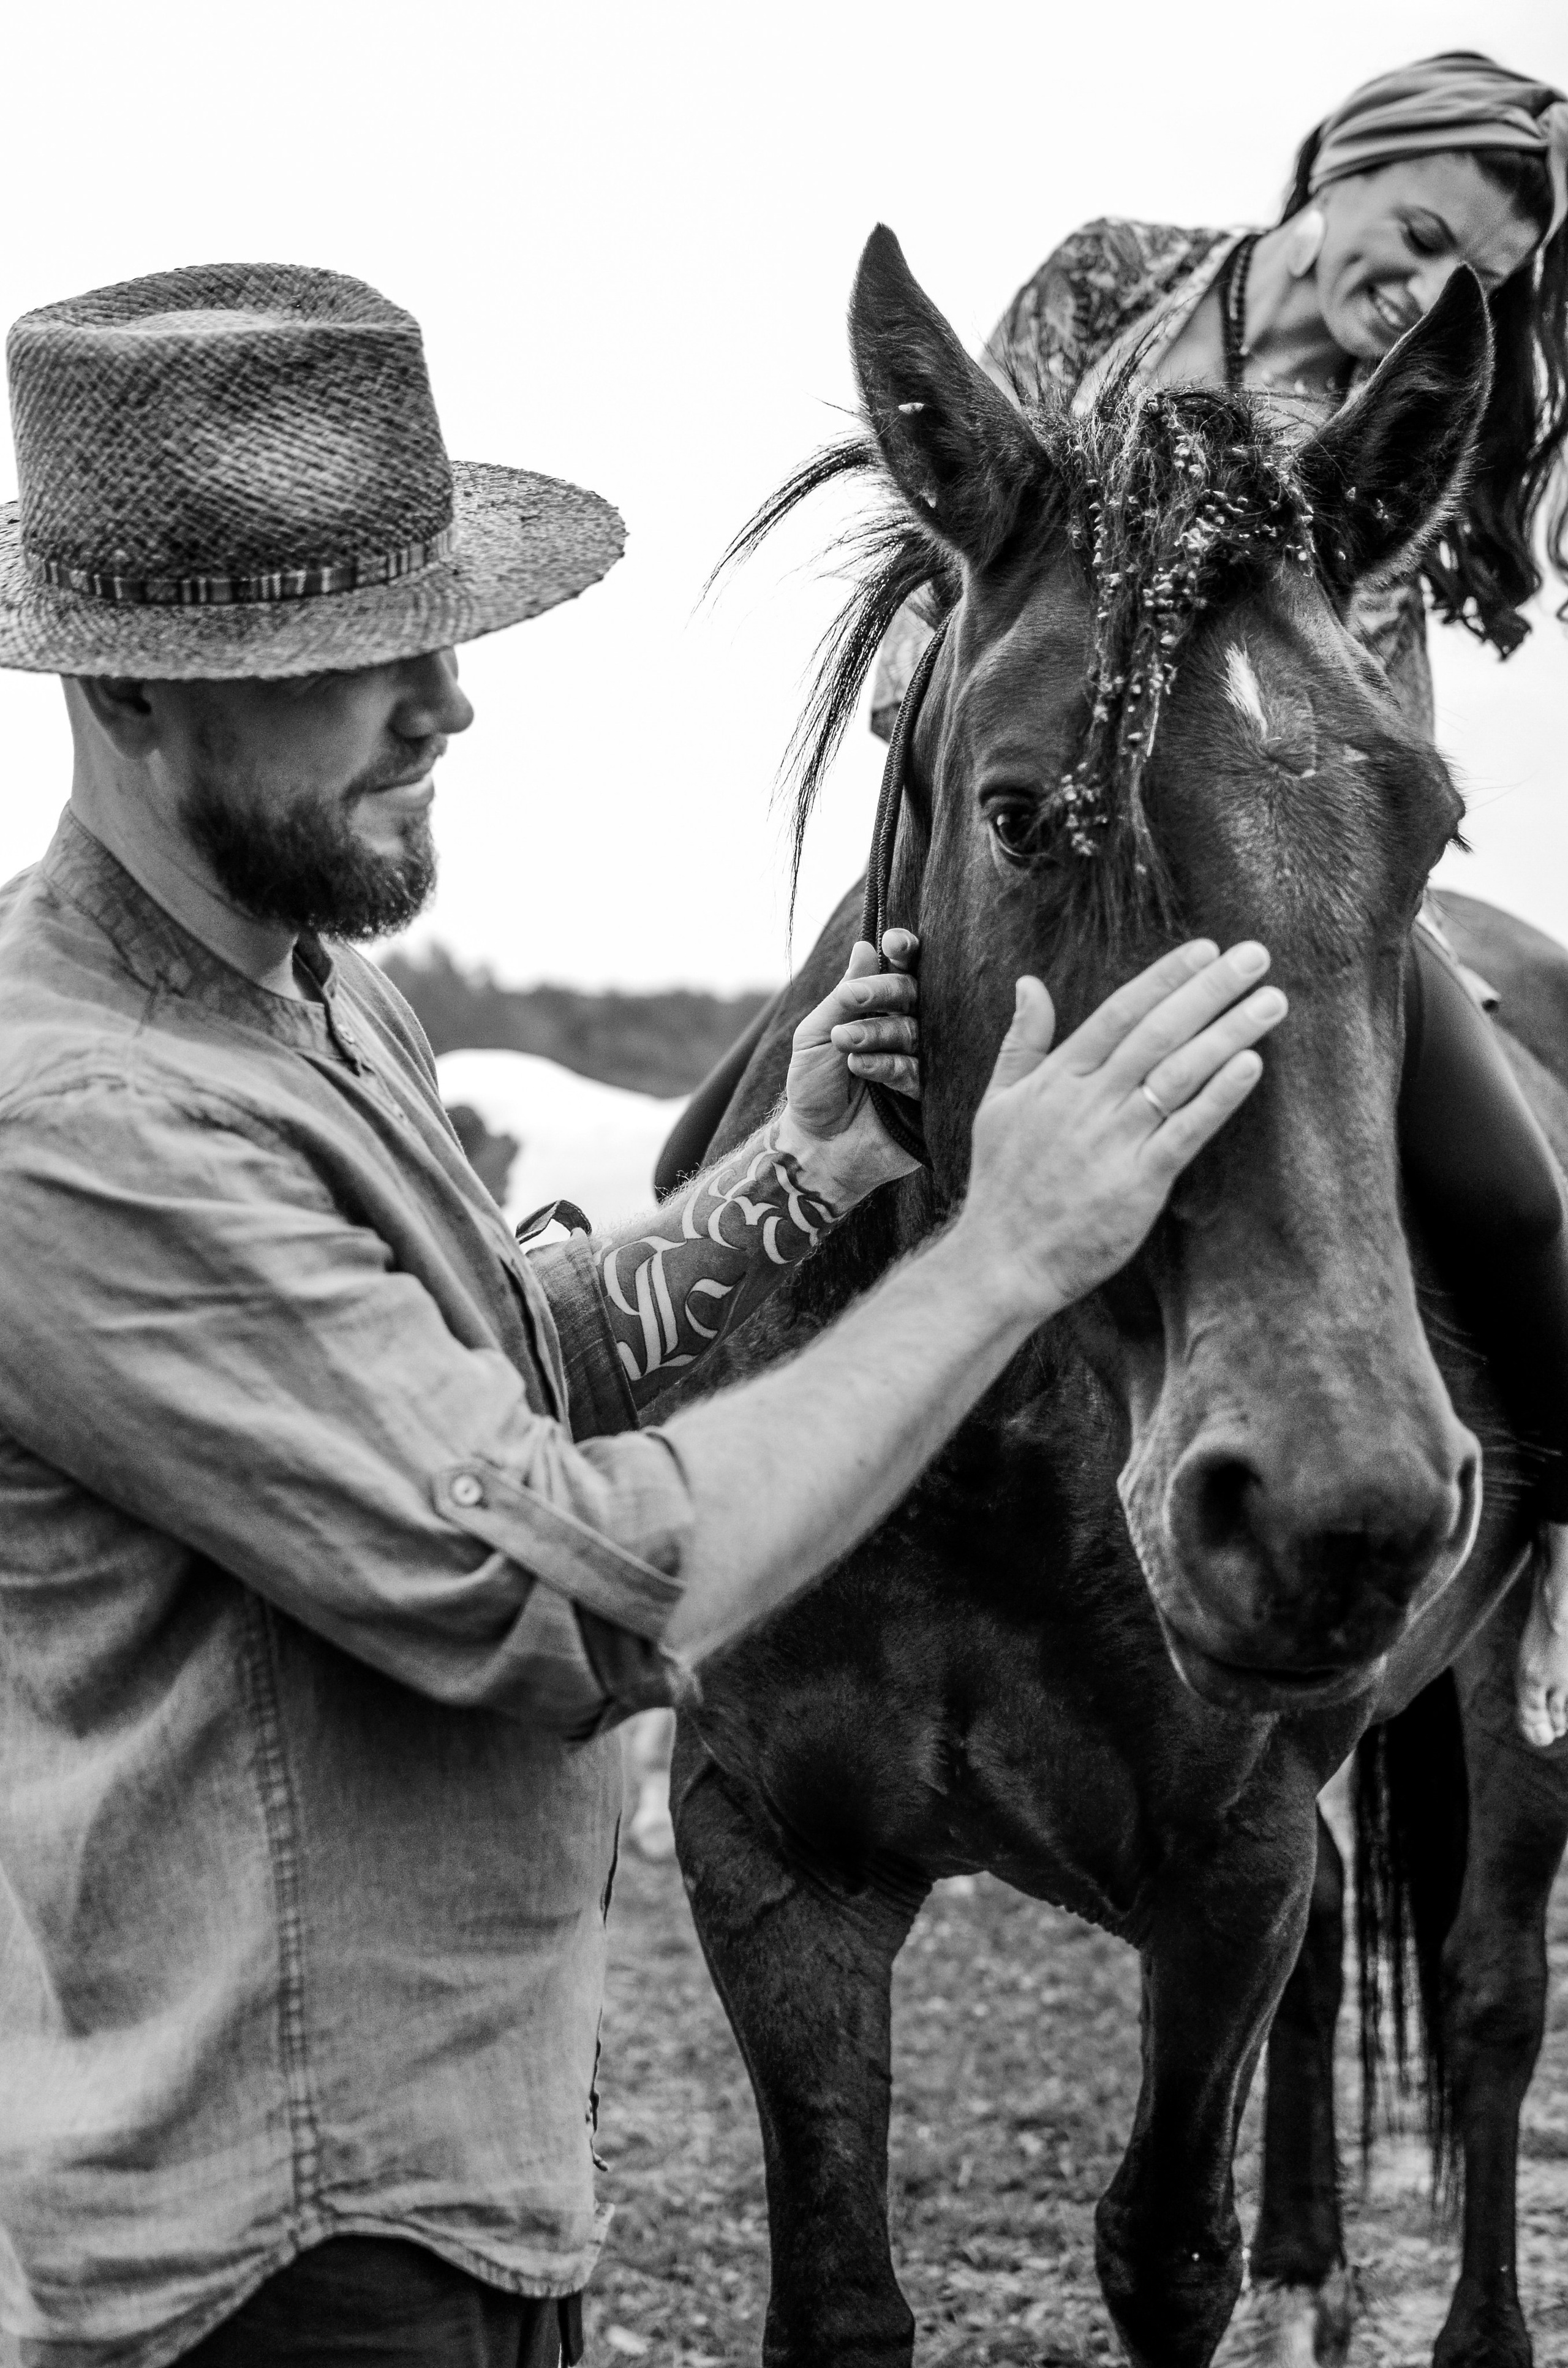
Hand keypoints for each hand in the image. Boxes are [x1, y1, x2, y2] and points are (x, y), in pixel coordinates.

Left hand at [777, 931, 921, 1199]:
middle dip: (885, 992)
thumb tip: (866, 945)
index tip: (896, 942)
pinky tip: (861, 1069)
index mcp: (878, 1010)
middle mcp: (904, 1030)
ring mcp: (920, 1061)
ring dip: (878, 1033)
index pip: (900, 971)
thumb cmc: (811, 1088)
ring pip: (916, 1031)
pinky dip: (887, 1065)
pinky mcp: (929, 1095)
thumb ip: (844, 994)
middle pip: (913, 994)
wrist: (816, 1147)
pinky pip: (919, 1070)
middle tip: (855, 1002)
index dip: (903, 952)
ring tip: (844, 1045)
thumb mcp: (816, 1035)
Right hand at [958, 940, 1286, 1320]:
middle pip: (1158, 1032)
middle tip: (1255, 956)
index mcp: (1057, 1079)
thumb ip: (1021, 1042)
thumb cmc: (1003, 1183)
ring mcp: (1114, 1142)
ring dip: (1228, 1032)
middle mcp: (1088, 1102)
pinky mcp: (1138, 1184)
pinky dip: (1218, 1097)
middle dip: (1210, 990)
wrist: (1002, 1262)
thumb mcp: (996, 1104)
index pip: (1120, 1012)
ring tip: (1271, 1000)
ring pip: (1178, 1074)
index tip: (1205, 950)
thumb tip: (1029, 982)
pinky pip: (1185, 1131)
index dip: (1165, 978)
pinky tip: (1250, 1065)